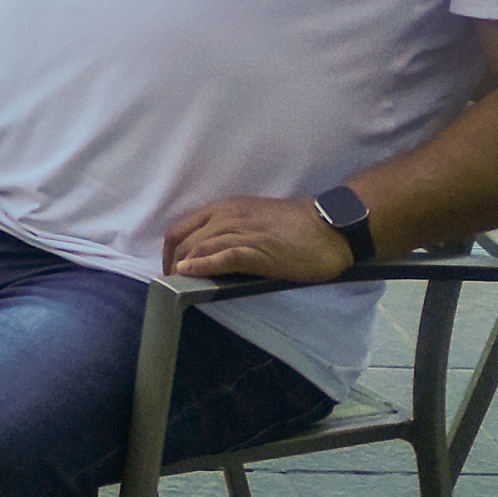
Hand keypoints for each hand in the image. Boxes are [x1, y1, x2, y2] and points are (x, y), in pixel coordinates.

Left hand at [161, 196, 353, 282]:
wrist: (329, 226)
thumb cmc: (293, 225)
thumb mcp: (251, 219)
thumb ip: (227, 230)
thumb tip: (205, 252)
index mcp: (224, 208)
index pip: (179, 228)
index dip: (168, 251)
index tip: (169, 270)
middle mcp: (226, 217)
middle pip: (181, 241)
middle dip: (170, 264)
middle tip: (171, 286)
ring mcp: (241, 233)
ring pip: (197, 249)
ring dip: (182, 270)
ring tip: (176, 289)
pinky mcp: (257, 251)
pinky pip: (222, 257)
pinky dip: (203, 266)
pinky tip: (191, 276)